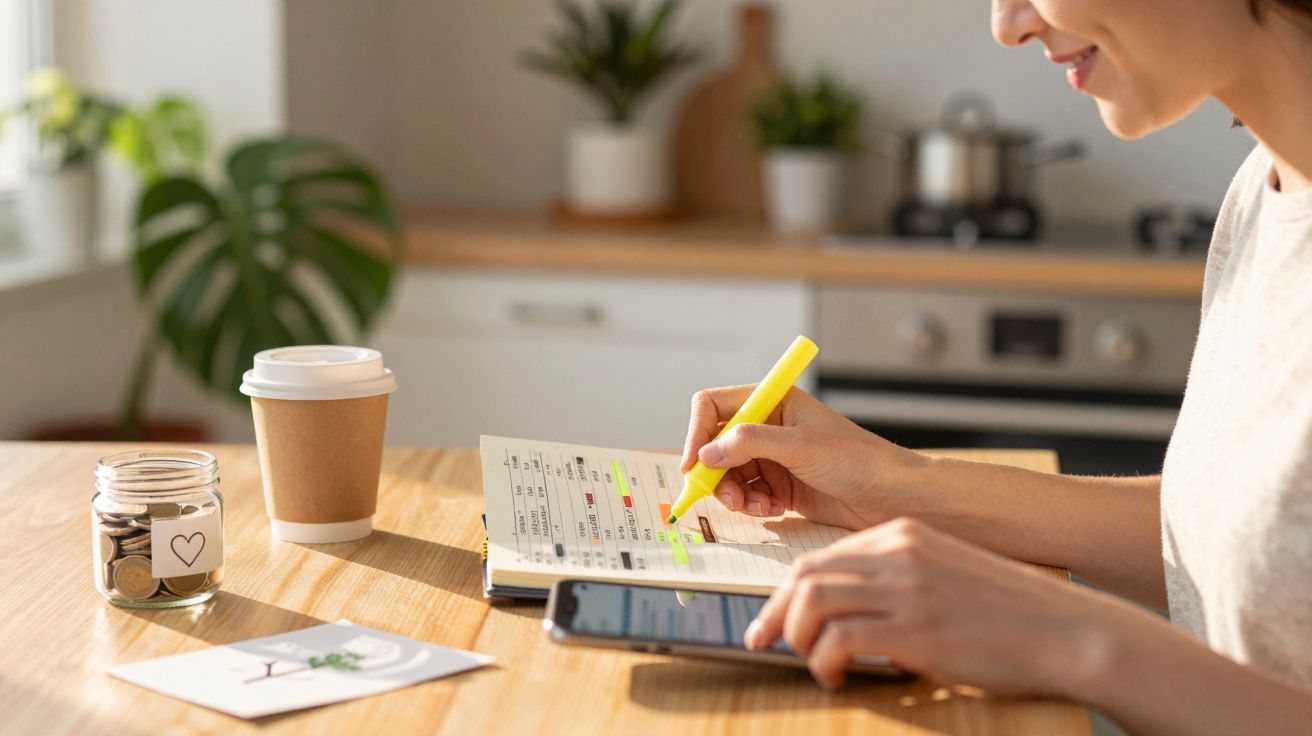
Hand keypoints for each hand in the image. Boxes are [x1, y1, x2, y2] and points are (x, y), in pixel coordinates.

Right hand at [680, 385, 924, 529]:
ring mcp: (773, 457)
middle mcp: (768, 426)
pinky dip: (751, 505)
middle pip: (715, 445)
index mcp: (774, 400)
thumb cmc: (858, 460)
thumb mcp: (800, 446)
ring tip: (757, 507)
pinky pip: (746, 494)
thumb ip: (750, 443)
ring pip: (727, 474)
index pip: (714, 406)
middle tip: (726, 497)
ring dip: (734, 494)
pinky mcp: (779, 485)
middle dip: (715, 472)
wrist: (892, 496)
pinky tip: (772, 510)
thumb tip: (706, 453)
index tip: (692, 464)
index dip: (697, 432)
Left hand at [745, 517, 1126, 693]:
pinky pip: (840, 639)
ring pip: (813, 601)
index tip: (771, 620)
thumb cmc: (1009, 614)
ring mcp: (907, 587)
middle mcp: (899, 551)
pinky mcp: (917, 627)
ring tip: (812, 664)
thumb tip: (848, 612)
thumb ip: (898, 579)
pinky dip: (824, 661)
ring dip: (798, 638)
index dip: (787, 591)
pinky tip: (837, 676)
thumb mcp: (946, 575)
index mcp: (904, 534)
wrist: (1067, 631)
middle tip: (762, 642)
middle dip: (776, 612)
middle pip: (807, 574)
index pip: (822, 556)